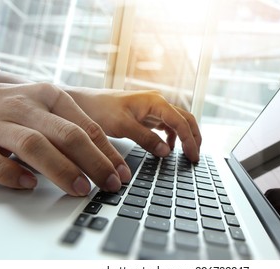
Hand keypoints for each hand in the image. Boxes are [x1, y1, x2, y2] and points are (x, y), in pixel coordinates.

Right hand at [0, 82, 130, 195]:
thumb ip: (72, 128)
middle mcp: (27, 106)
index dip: (108, 153)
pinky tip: (28, 184)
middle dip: (93, 162)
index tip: (121, 174)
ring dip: (61, 169)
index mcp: (50, 96)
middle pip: (67, 134)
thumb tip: (107, 160)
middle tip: (109, 185)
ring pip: (33, 145)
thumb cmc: (17, 107)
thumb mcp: (48, 107)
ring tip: (80, 189)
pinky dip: (9, 172)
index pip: (87, 127)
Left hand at [69, 89, 201, 161]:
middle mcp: (157, 103)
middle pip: (185, 119)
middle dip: (194, 137)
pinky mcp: (147, 115)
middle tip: (195, 156)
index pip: (181, 122)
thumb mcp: (122, 126)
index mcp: (155, 102)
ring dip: (185, 137)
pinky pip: (166, 125)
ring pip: (177, 122)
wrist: (84, 103)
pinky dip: (172, 136)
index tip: (193, 156)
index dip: (190, 140)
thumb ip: (146, 138)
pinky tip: (168, 147)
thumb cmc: (100, 109)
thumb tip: (166, 151)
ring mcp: (153, 109)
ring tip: (187, 154)